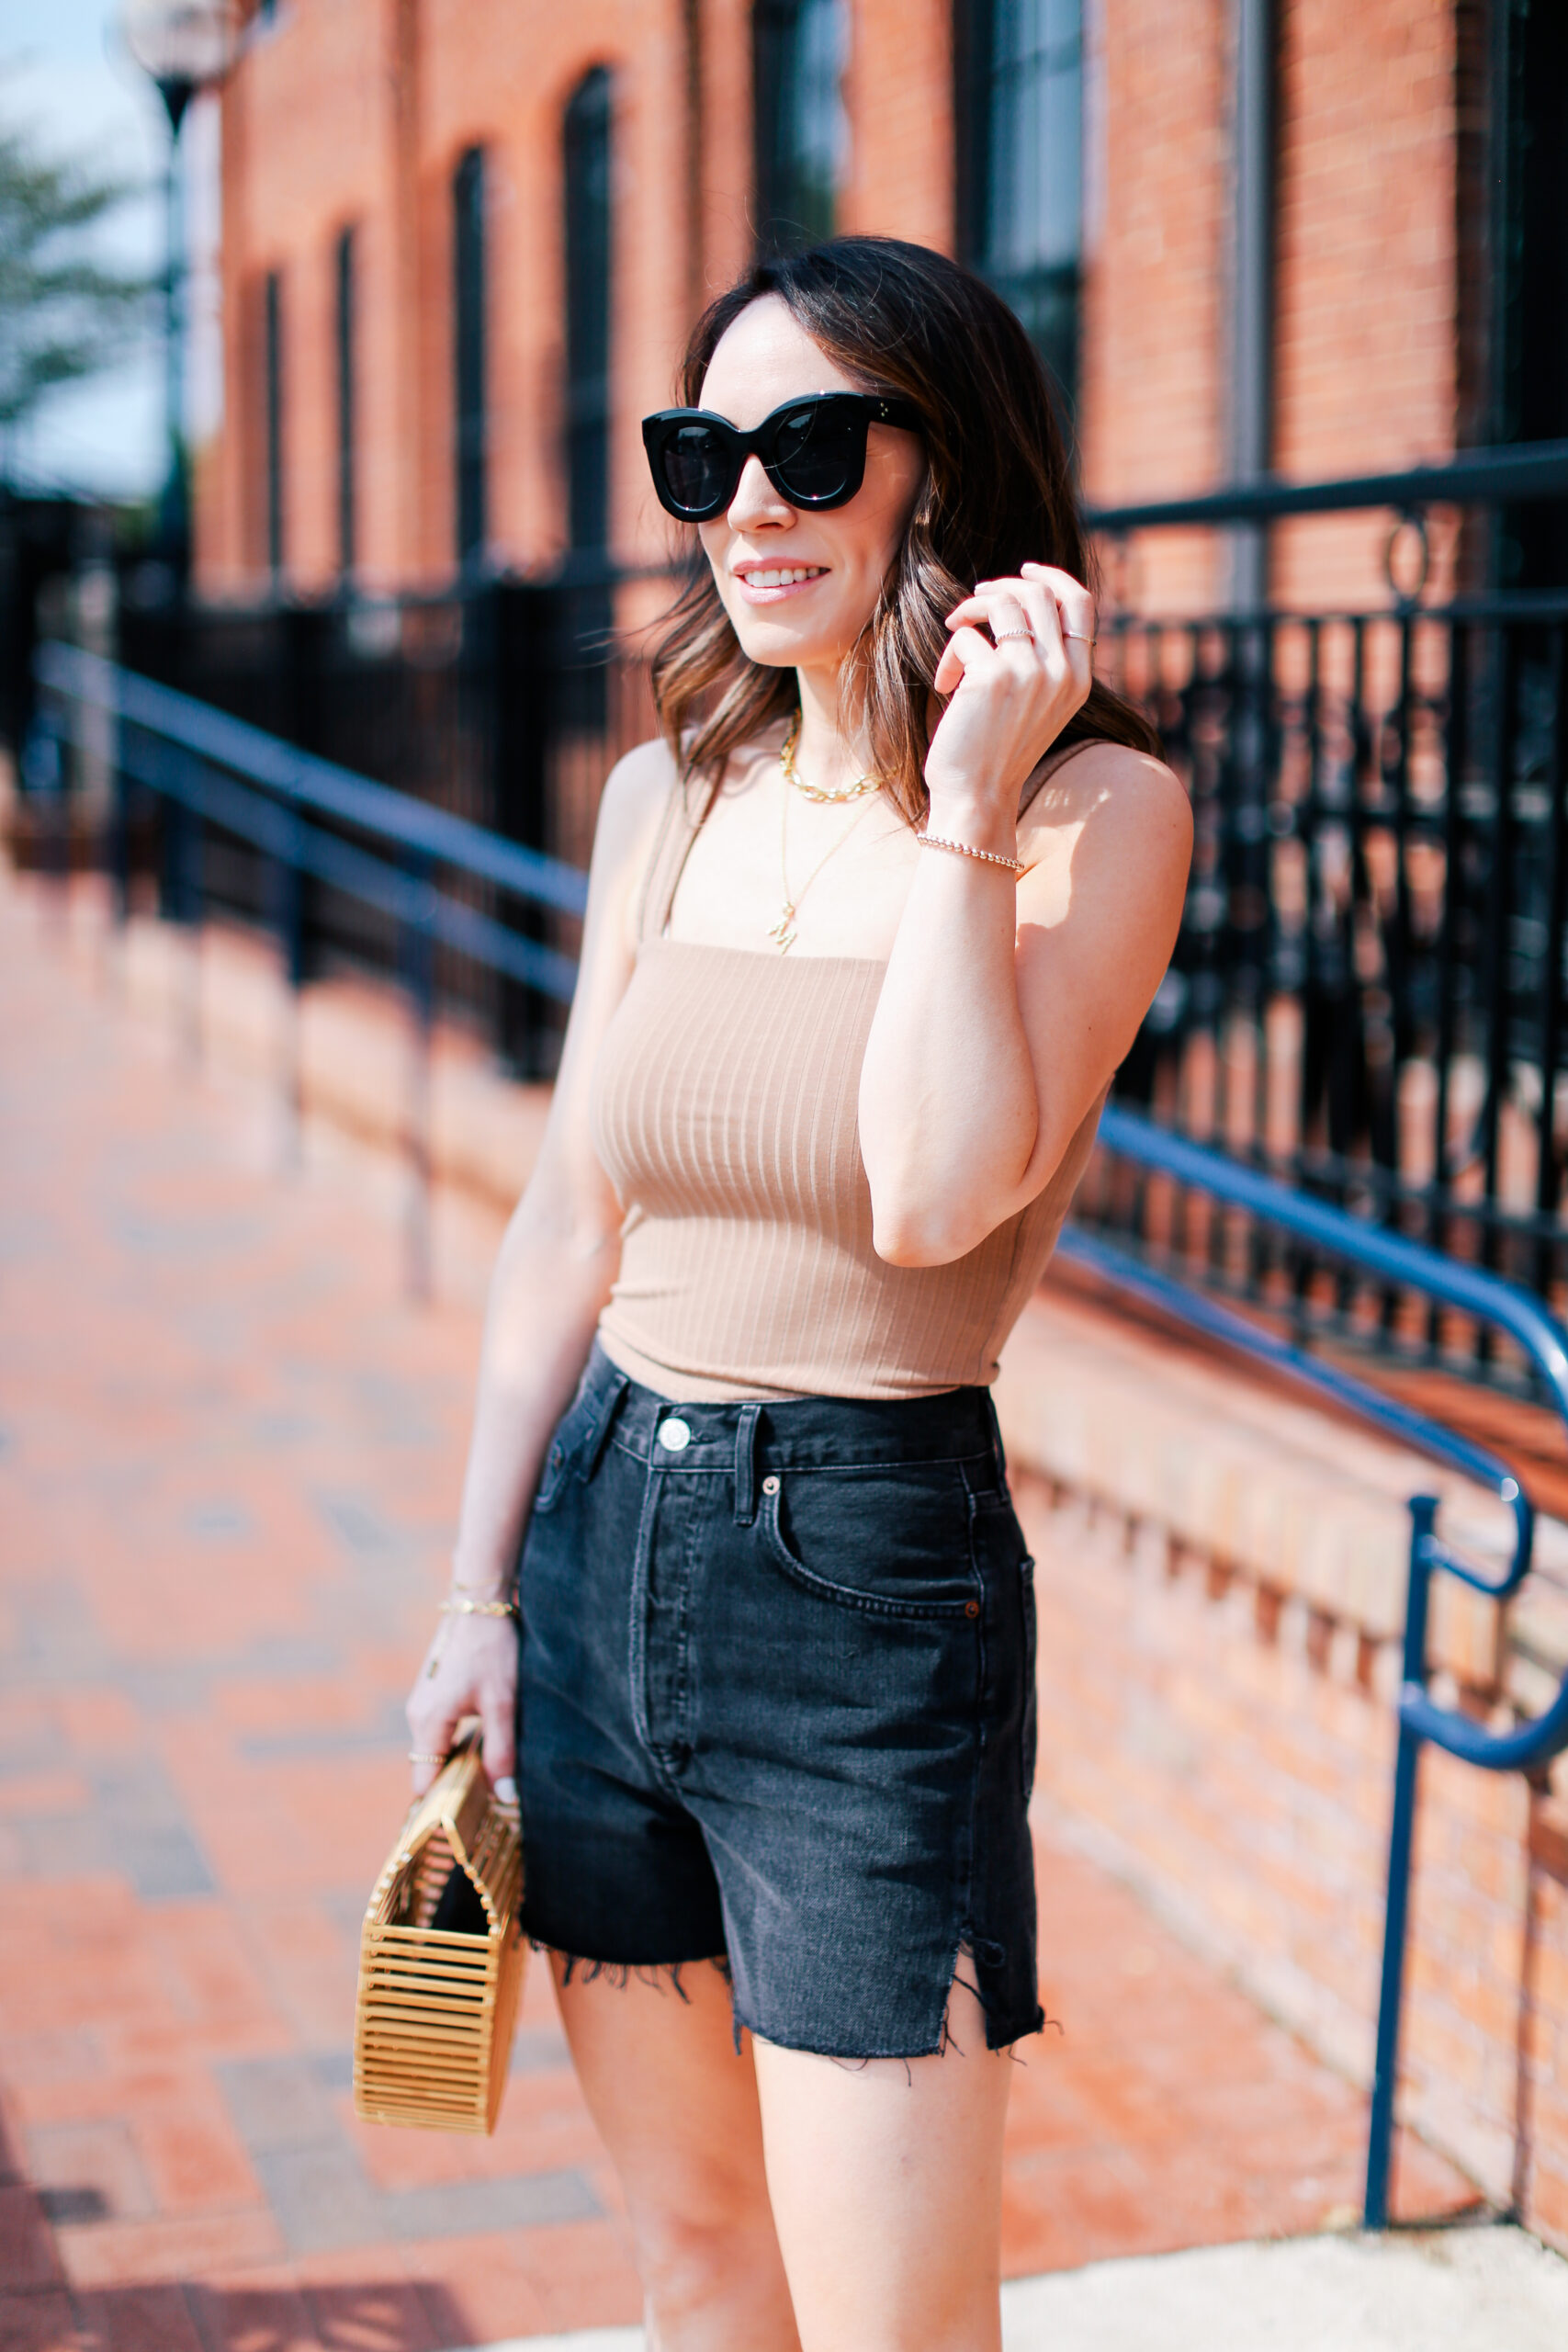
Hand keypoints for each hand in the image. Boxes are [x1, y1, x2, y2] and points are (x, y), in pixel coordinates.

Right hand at [405, 1606, 518, 1798]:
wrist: (482, 1603)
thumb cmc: (492, 1649)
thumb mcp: (503, 1703)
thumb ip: (501, 1752)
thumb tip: (504, 1797)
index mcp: (428, 1722)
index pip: (424, 1783)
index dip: (441, 1806)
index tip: (466, 1824)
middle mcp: (418, 1715)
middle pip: (430, 1768)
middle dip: (455, 1787)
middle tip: (488, 1805)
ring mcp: (424, 1702)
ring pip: (438, 1749)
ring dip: (460, 1764)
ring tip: (491, 1779)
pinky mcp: (436, 1692)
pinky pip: (442, 1731)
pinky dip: (459, 1744)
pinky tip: (486, 1745)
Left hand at [927, 563, 1094, 837]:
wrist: (976, 797)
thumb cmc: (996, 752)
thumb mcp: (1035, 704)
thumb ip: (1040, 660)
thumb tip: (1014, 601)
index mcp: (1078, 678)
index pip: (1081, 603)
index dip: (1052, 576)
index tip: (1024, 570)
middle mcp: (1062, 672)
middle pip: (1040, 593)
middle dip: (1001, 588)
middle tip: (974, 604)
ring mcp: (1031, 672)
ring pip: (1004, 603)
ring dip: (972, 607)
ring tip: (955, 628)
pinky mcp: (994, 677)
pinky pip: (967, 637)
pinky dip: (950, 655)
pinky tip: (945, 686)